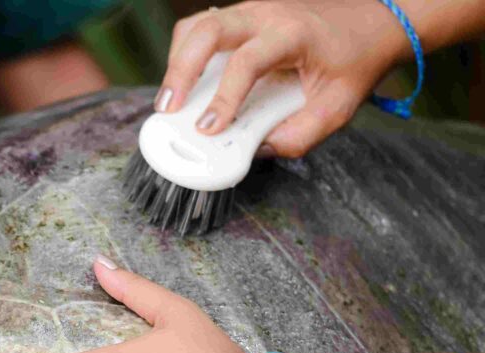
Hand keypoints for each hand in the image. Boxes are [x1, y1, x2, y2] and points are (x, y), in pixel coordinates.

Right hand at [155, 0, 409, 156]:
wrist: (373, 21)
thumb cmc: (354, 61)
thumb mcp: (339, 106)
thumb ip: (301, 134)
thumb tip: (258, 151)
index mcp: (293, 34)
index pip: (247, 62)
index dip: (224, 97)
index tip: (209, 129)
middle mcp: (267, 15)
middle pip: (208, 31)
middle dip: (180, 71)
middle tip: (167, 109)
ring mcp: (250, 12)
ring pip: (197, 26)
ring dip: (176, 61)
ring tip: (168, 101)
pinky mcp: (241, 18)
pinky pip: (200, 28)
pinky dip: (184, 53)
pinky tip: (183, 82)